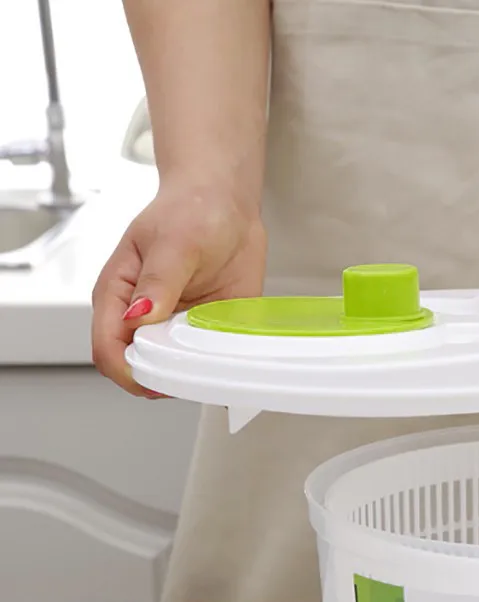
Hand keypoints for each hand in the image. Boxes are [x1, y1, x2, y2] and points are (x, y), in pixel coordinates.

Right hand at [91, 181, 266, 395]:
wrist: (226, 205)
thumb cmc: (190, 211)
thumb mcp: (174, 242)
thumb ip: (158, 282)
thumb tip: (139, 317)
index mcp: (118, 296)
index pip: (108, 349)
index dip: (128, 371)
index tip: (156, 379)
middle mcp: (143, 318)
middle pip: (139, 369)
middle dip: (163, 379)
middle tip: (193, 370)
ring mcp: (174, 328)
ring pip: (175, 372)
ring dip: (193, 375)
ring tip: (214, 361)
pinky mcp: (204, 331)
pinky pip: (207, 362)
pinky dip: (218, 366)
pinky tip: (231, 359)